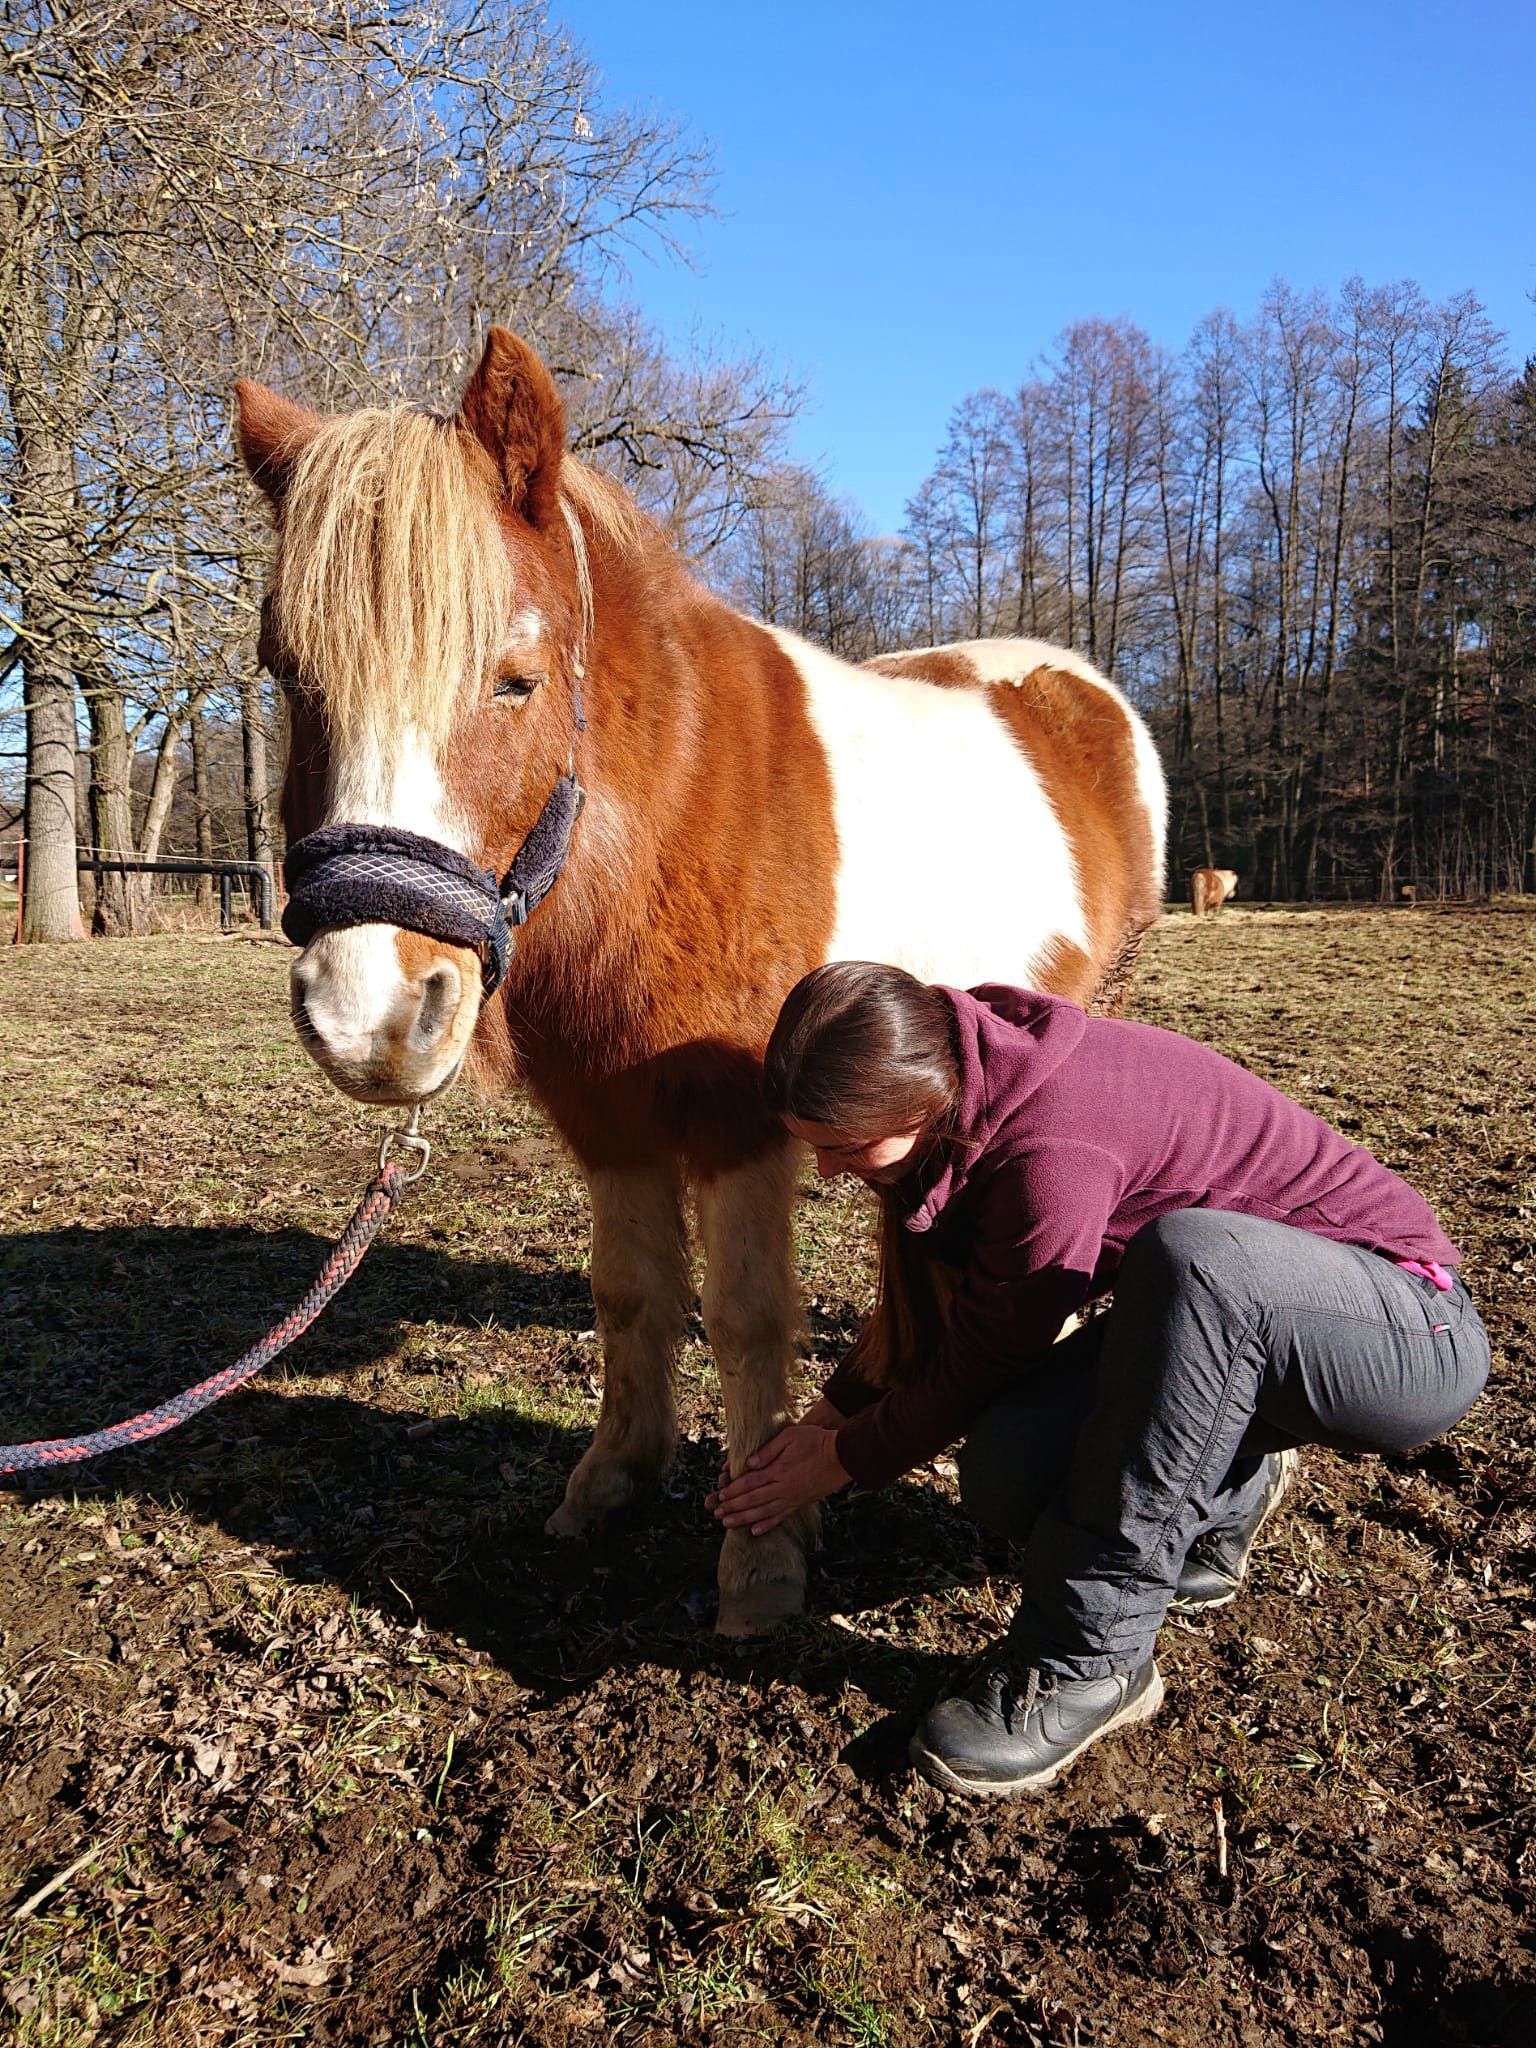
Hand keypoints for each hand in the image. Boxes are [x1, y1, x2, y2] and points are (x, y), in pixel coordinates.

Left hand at [707, 1423, 850, 1535]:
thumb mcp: (790, 1436)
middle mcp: (783, 1488)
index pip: (749, 1483)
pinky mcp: (801, 1503)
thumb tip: (749, 1463)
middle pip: (753, 1500)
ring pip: (763, 1512)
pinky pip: (781, 1517)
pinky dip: (767, 1525)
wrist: (843, 1456)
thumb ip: (768, 1450)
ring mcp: (792, 1498)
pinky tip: (755, 1531)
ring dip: (744, 1519)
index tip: (720, 1496)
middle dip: (733, 1507)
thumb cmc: (816, 1441)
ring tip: (728, 1524)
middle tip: (717, 1514)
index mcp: (779, 1470)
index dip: (733, 1490)